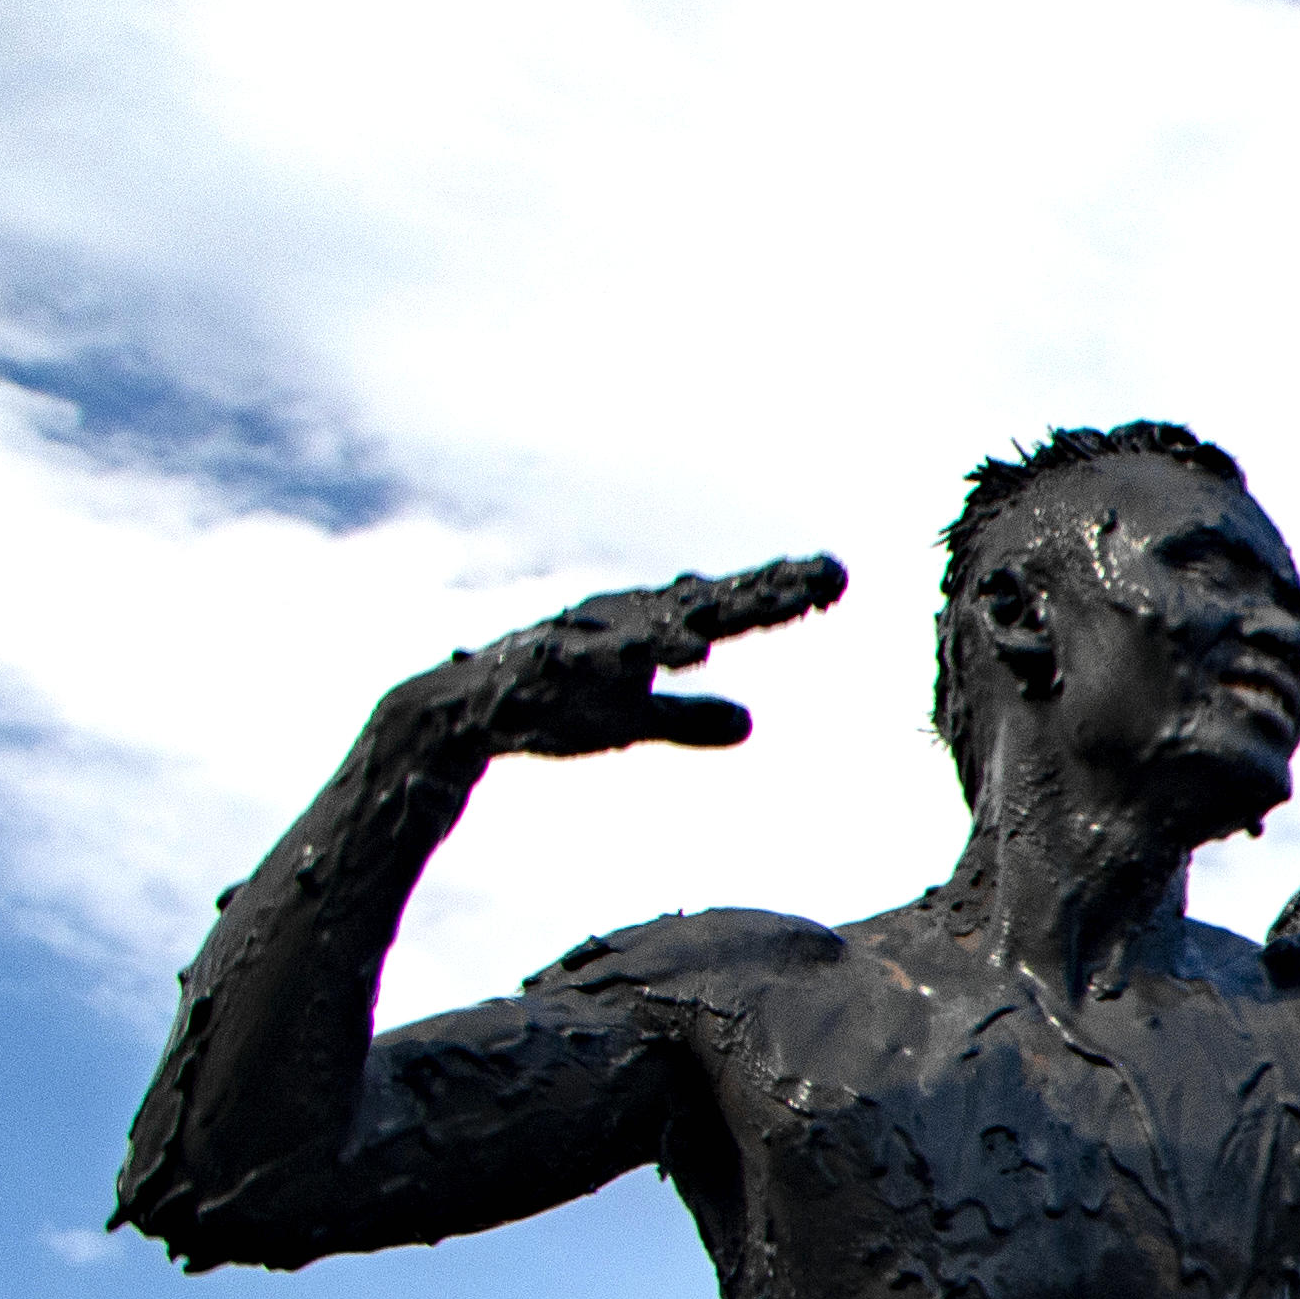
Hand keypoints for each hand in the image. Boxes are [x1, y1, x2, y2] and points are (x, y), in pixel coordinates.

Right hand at [423, 557, 845, 759]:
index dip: (781, 592)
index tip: (838, 578)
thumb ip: (687, 718)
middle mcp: (624, 619)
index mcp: (649, 627)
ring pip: (653, 624)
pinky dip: (626, 654)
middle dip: (764, 591)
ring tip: (758, 613)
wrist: (461, 712)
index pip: (729, 605)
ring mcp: (585, 639)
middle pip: (707, 603)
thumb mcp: (631, 720)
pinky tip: (663, 654)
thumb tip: (751, 722)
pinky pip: (590, 658)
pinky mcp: (544, 665)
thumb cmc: (554, 705)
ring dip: (703, 619)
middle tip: (823, 577)